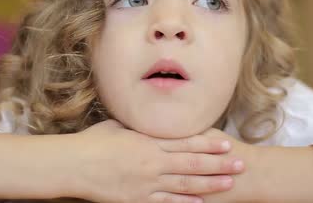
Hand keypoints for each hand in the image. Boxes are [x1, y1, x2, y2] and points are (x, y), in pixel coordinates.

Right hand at [73, 120, 245, 202]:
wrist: (73, 164)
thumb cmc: (93, 142)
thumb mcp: (119, 126)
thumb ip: (139, 126)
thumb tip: (151, 117)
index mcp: (148, 142)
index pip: (185, 142)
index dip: (208, 144)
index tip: (226, 144)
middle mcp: (152, 162)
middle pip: (192, 163)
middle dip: (218, 164)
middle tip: (239, 164)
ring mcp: (146, 183)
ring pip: (185, 185)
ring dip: (209, 184)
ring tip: (228, 183)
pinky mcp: (137, 200)